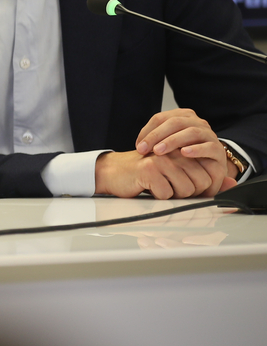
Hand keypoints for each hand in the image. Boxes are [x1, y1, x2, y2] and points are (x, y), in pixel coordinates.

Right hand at [95, 149, 231, 199]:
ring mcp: (163, 159)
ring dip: (171, 195)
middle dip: (185, 193)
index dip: (197, 189)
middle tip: (167, 186)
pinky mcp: (149, 169)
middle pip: (200, 185)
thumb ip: (205, 177)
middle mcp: (176, 151)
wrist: (113, 171)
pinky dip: (157, 196)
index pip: (208, 176)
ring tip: (157, 185)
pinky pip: (166, 194)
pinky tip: (146, 186)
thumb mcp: (178, 173)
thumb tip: (231, 184)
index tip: (179, 185)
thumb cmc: (146, 174)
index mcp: (184, 149)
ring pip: (185, 190)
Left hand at [135, 108, 235, 195]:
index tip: (138, 146)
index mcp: (182, 117)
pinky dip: (196, 149)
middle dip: (157, 136)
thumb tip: (139, 145)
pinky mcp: (219, 150)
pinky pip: (209, 147)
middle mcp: (197, 123)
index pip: (161, 118)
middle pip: (175, 122)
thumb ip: (154, 142)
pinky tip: (184, 153)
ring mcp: (209, 135)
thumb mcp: (166, 148)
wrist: (206, 172)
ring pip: (191, 132)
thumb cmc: (182, 159)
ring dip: (173, 141)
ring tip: (159, 151)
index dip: (148, 131)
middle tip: (145, 149)